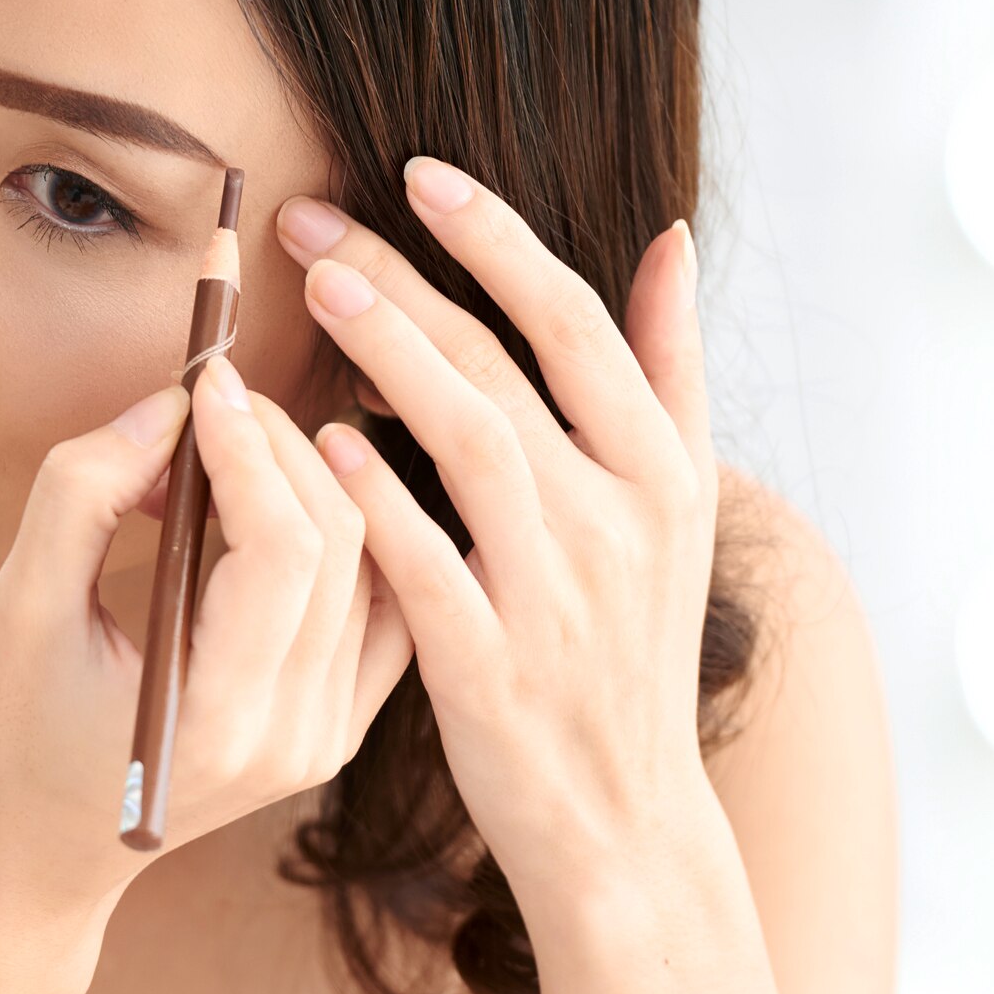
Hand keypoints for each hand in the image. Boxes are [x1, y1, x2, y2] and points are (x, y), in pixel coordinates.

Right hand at [0, 361, 413, 929]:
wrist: (26, 869)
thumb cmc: (2, 743)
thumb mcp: (17, 610)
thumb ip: (84, 494)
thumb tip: (168, 404)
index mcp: (215, 719)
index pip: (282, 550)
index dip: (251, 448)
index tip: (205, 380)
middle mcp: (292, 738)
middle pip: (337, 547)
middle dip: (282, 448)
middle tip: (215, 399)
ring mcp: (322, 742)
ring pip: (369, 569)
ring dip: (312, 484)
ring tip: (228, 450)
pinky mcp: (331, 733)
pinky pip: (379, 612)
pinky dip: (350, 540)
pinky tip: (289, 498)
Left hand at [275, 158, 720, 903]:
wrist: (624, 820)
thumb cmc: (631, 646)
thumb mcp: (680, 506)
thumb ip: (667, 369)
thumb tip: (673, 236)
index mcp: (662, 469)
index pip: (576, 320)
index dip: (496, 239)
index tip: (419, 173)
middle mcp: (619, 520)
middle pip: (503, 365)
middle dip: (403, 279)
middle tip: (313, 221)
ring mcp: (556, 594)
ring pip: (467, 442)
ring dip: (386, 354)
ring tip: (315, 291)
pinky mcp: (491, 668)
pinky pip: (425, 562)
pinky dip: (374, 496)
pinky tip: (316, 439)